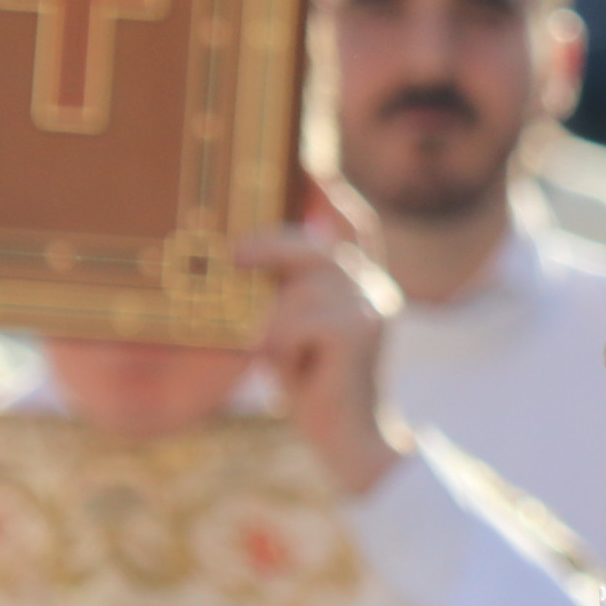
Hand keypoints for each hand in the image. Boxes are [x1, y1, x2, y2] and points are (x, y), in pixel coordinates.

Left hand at [241, 203, 408, 499]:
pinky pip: (298, 320)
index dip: (334, 191)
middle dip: (268, 247)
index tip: (313, 164)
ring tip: (278, 362)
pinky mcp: (361, 330)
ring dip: (274, 328)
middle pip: (314, 247)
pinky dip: (283, 347)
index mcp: (359, 282)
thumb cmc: (316, 387)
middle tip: (232, 257)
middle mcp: (373, 286)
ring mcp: (371, 305)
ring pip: (298, 292)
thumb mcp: (293, 332)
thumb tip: (237, 258)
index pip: (355, 222)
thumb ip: (285, 296)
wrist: (352, 441)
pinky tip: (292, 372)